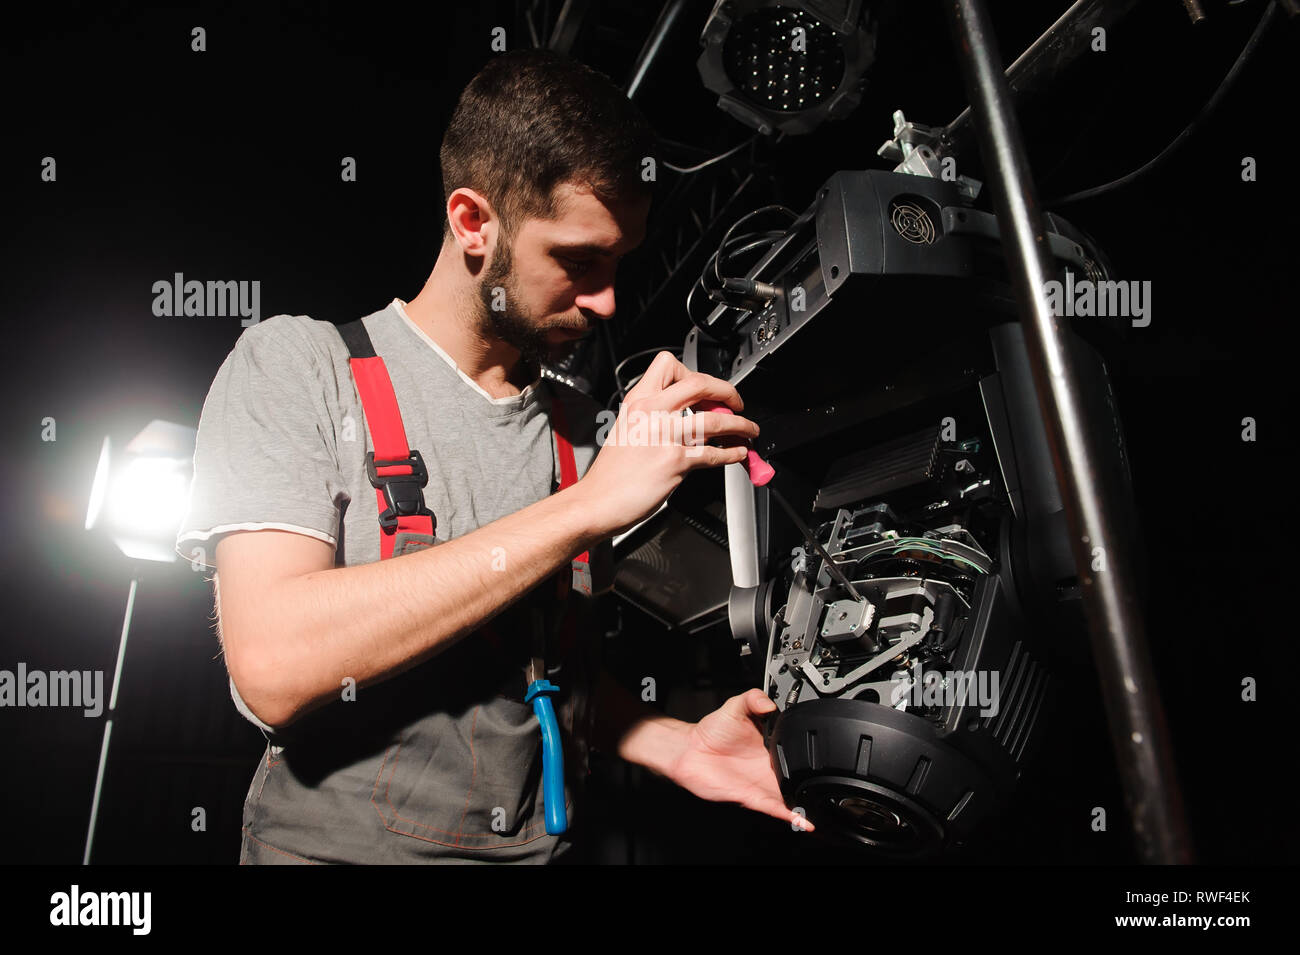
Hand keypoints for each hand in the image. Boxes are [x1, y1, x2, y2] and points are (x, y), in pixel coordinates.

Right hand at [578, 351, 759, 536]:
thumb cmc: (611, 472)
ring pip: (715, 420)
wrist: (597, 501)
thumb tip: (690, 415)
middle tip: (735, 402)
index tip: (705, 388)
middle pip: (700, 383)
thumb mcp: (626, 428)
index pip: (669, 365)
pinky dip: (732, 453)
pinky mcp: (675, 462)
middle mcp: (651, 412)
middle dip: (727, 391)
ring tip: (749, 430)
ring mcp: (664, 436)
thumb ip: (654, 416)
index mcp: (638, 400)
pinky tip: (737, 453)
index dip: (693, 372)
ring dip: (741, 425)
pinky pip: (714, 453)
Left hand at [665, 689, 814, 831]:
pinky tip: (804, 820)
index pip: (794, 751)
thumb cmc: (712, 731)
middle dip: (813, 784)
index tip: (828, 757)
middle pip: (796, 777)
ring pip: (789, 797)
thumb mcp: (736, 706)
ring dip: (805, 804)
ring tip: (824, 809)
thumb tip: (769, 703)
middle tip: (831, 788)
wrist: (691, 751)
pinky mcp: (752, 796)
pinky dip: (790, 815)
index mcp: (769, 746)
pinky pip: (774, 808)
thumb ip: (753, 698)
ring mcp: (761, 783)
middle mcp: (768, 767)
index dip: (810, 754)